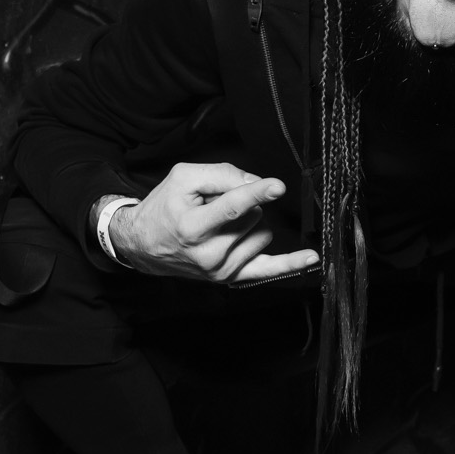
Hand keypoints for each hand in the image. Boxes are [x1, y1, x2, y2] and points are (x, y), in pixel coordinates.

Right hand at [108, 162, 319, 284]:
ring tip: (221, 223)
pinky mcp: (230, 278)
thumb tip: (255, 183)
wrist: (143, 245)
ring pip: (262, 233)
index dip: (256, 192)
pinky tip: (311, 258)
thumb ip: (220, 175)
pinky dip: (290, 263)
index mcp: (192, 227)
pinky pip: (268, 269)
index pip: (232, 207)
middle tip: (215, 205)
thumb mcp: (183, 178)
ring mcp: (221, 269)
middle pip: (252, 216)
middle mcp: (208, 253)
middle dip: (243, 202)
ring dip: (250, 223)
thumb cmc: (164, 208)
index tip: (276, 186)